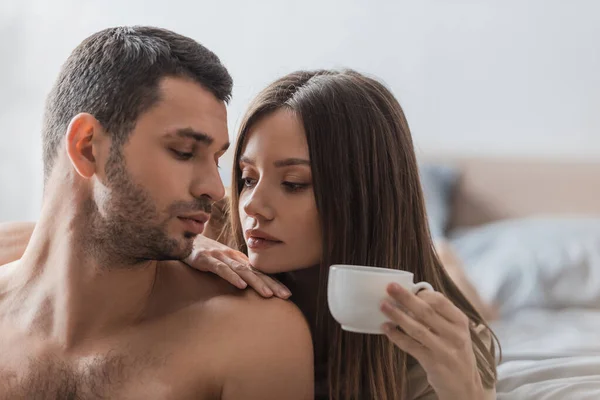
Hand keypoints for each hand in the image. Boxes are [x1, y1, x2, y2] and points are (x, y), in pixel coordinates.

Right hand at [185, 235, 290, 298]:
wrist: (184, 240)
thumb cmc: (205, 254)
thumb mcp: (223, 263)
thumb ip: (236, 272)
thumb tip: (249, 286)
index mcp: (238, 260)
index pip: (260, 272)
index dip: (274, 282)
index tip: (287, 294)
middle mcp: (233, 257)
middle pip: (255, 272)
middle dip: (272, 284)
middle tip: (286, 296)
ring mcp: (221, 257)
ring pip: (242, 271)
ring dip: (256, 282)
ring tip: (268, 294)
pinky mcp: (207, 260)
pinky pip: (221, 269)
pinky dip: (232, 277)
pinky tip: (241, 285)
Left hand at [380, 284, 484, 399]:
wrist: (464, 385)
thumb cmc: (455, 352)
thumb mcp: (455, 331)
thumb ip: (439, 316)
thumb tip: (411, 297)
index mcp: (460, 321)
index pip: (440, 301)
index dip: (421, 293)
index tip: (405, 288)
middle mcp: (455, 334)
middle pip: (426, 312)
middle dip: (406, 298)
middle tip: (390, 287)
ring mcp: (445, 350)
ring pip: (417, 328)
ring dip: (398, 316)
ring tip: (384, 306)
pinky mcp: (434, 363)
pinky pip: (411, 346)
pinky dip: (397, 336)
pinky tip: (386, 328)